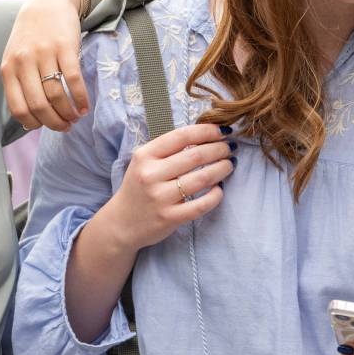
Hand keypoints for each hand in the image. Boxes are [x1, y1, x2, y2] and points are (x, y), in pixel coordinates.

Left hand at [1, 0, 91, 130]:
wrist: (47, 3)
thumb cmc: (30, 37)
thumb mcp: (15, 59)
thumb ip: (18, 86)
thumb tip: (29, 124)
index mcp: (8, 69)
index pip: (18, 108)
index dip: (35, 124)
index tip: (47, 126)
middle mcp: (24, 62)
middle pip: (39, 105)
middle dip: (55, 123)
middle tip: (66, 126)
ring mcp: (44, 54)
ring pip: (56, 95)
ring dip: (69, 113)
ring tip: (76, 117)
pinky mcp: (64, 47)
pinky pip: (73, 80)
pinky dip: (81, 98)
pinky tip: (85, 106)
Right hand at [92, 123, 233, 249]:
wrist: (122, 223)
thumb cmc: (139, 187)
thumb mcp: (144, 162)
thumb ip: (168, 149)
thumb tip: (205, 135)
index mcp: (145, 155)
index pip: (181, 136)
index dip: (207, 131)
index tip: (223, 131)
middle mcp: (151, 174)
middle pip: (195, 156)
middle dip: (220, 149)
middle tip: (231, 148)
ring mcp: (160, 198)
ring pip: (202, 179)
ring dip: (222, 169)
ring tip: (230, 164)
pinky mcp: (169, 218)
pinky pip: (201, 205)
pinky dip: (216, 195)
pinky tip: (220, 189)